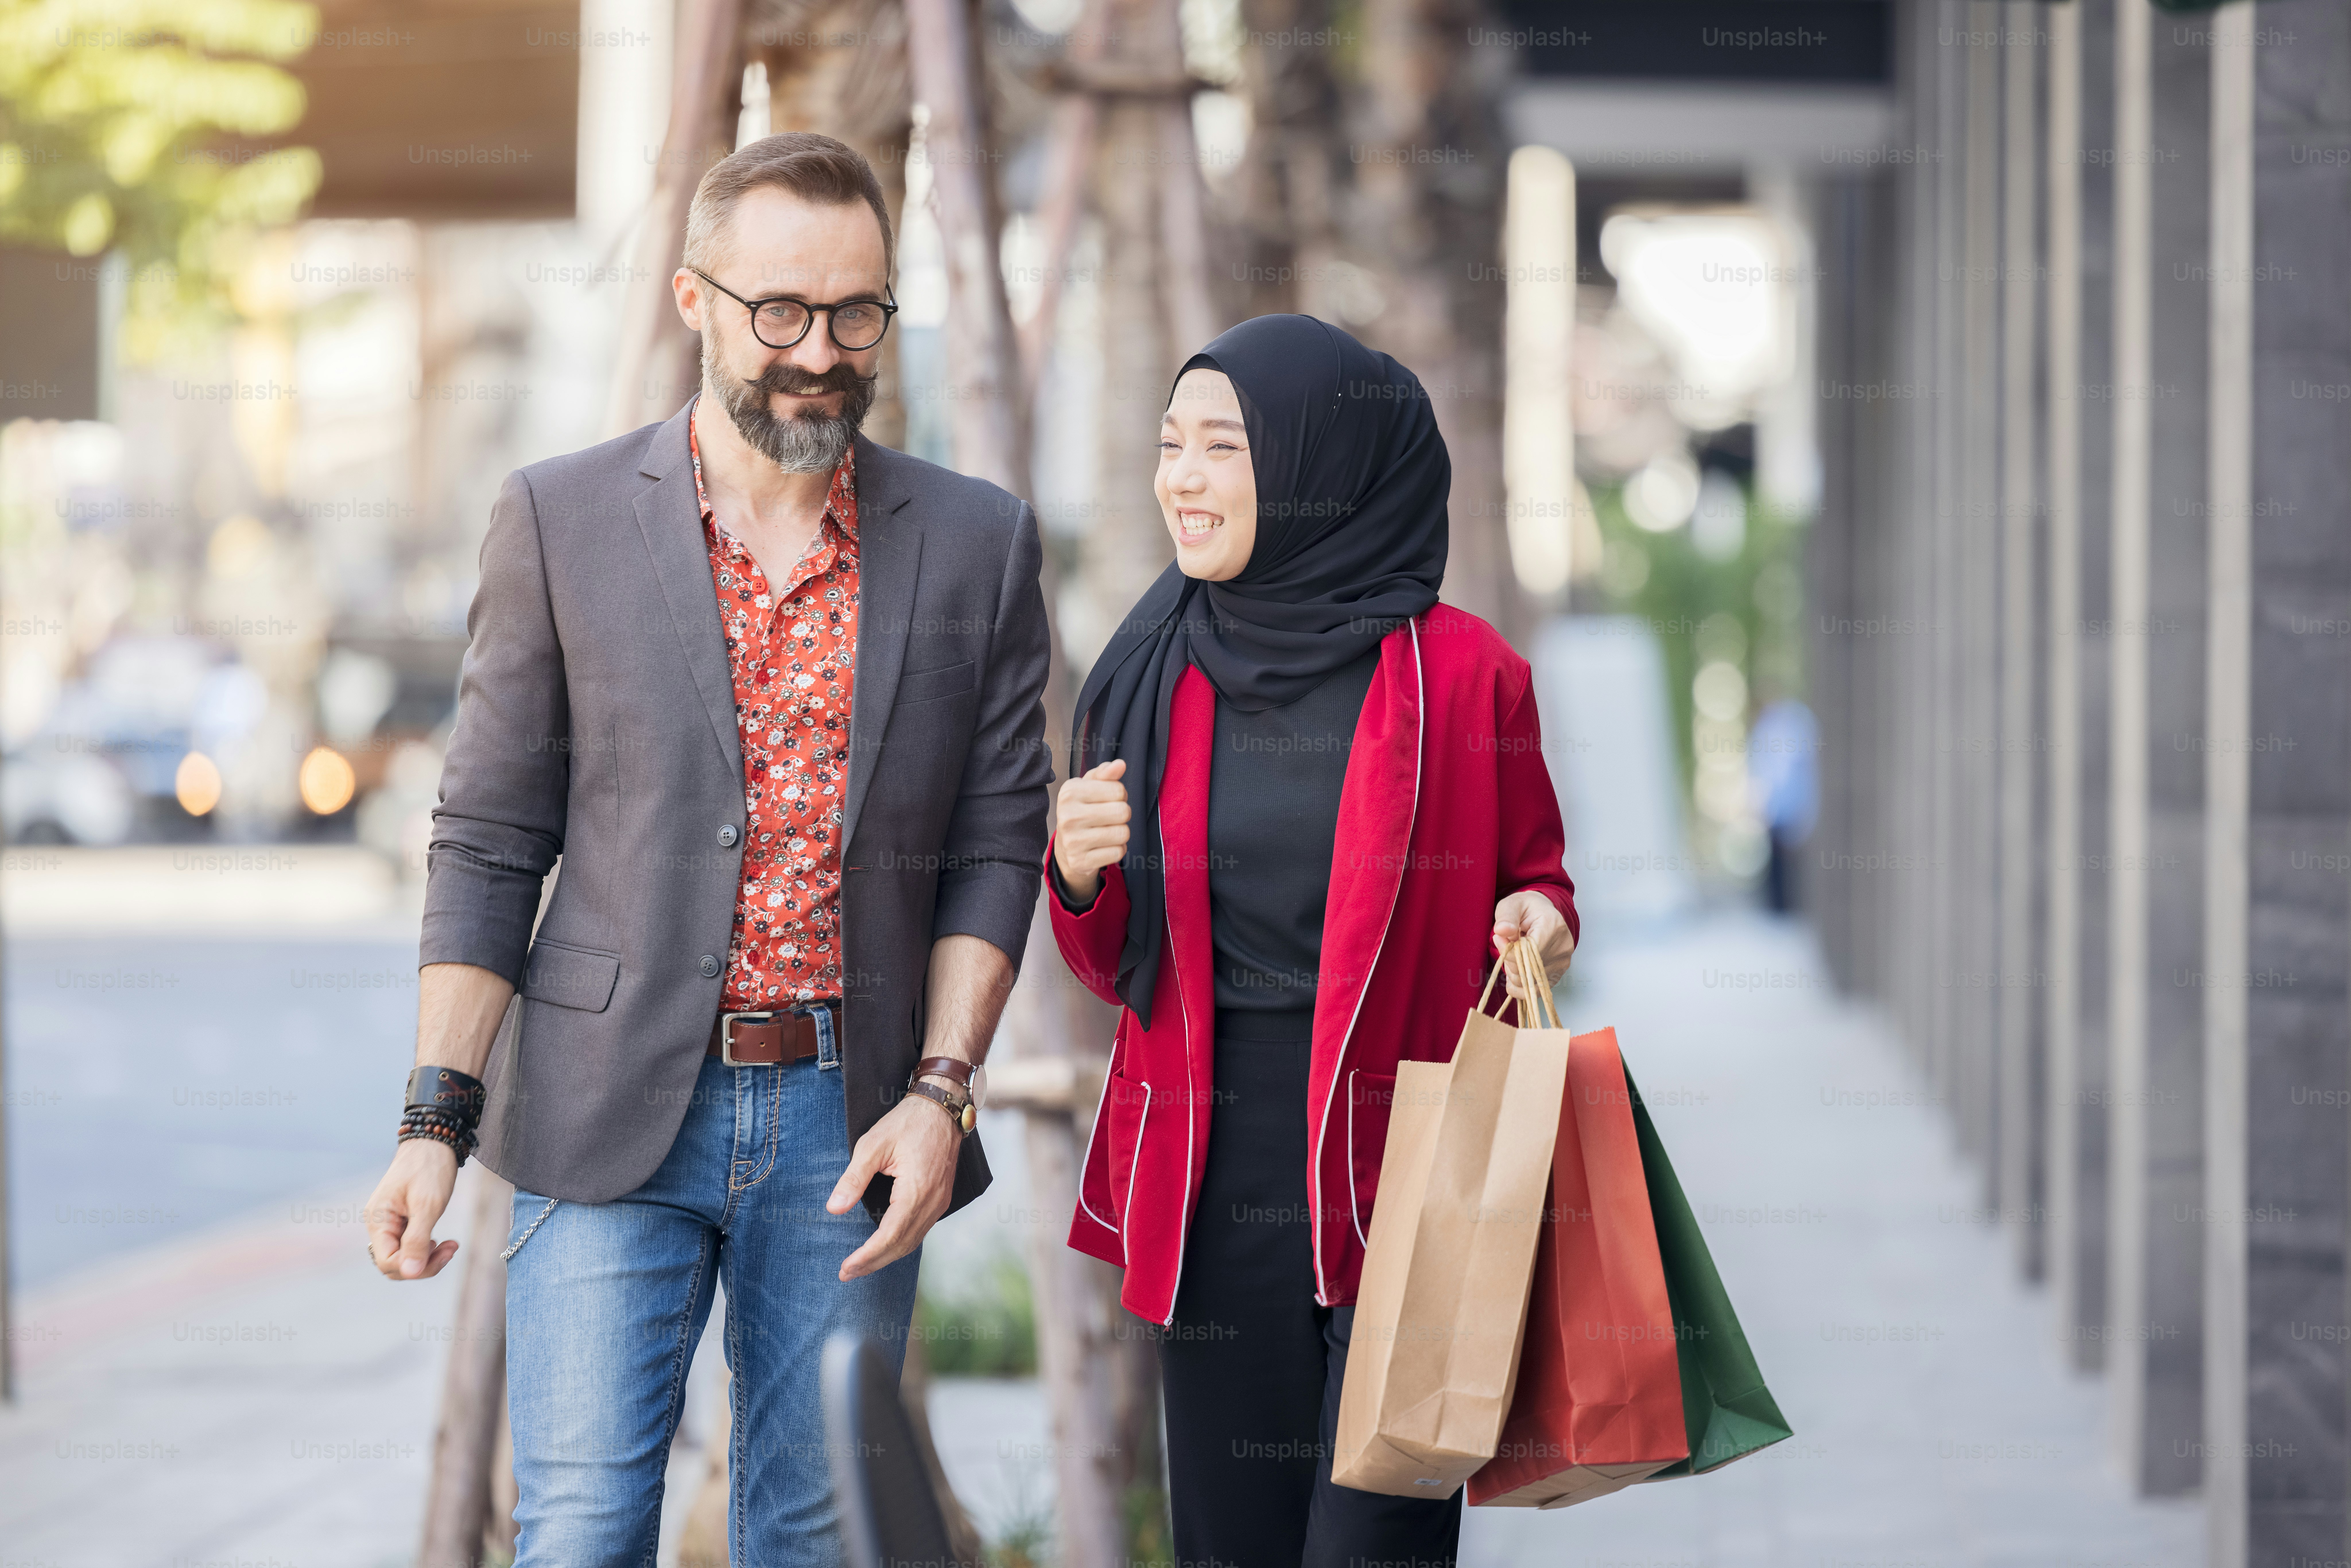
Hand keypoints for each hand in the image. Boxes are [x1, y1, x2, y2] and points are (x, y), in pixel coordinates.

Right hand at [365, 1139, 460, 1280]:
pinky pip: (408, 1245)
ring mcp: (389, 1223)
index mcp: (378, 1221)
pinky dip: (426, 1248)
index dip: (414, 1267)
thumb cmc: (430, 1169)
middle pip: (395, 1264)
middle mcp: (379, 1225)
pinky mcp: (401, 1220)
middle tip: (451, 1249)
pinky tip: (441, 1241)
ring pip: (403, 1256)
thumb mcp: (427, 1205)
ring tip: (450, 1246)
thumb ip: (417, 1240)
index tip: (443, 1252)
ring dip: (427, 1257)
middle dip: (423, 1264)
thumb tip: (410, 1272)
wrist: (433, 1142)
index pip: (387, 1262)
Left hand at [828, 1092, 961, 1280]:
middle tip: (846, 1273)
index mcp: (916, 1190)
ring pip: (913, 1240)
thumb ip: (853, 1179)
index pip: (890, 1236)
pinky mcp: (940, 1197)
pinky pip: (920, 1229)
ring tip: (861, 1264)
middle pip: (902, 1245)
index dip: (867, 1256)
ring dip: (887, 1255)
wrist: (941, 1106)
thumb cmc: (906, 1122)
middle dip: (873, 1262)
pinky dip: (900, 1242)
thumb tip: (833, 1209)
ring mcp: (940, 1201)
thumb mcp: (872, 1145)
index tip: (845, 1268)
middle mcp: (933, 1201)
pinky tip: (883, 1244)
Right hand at [1052, 758, 1129, 907]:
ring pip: (1123, 833)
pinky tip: (1103, 846)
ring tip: (1106, 831)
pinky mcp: (1081, 861)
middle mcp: (1068, 816)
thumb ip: (1106, 773)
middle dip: (1122, 814)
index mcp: (1070, 792)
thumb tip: (1120, 764)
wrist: (1066, 846)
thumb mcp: (1090, 787)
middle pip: (1123, 812)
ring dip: (1121, 833)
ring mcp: (1073, 841)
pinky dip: (1116, 850)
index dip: (1119, 795)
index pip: (1118, 790)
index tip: (1106, 801)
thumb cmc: (1083, 809)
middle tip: (1109, 817)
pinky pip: (1118, 853)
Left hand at [1492, 889, 1575, 1003]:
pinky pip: (1536, 991)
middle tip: (1506, 944)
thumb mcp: (1512, 904)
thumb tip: (1502, 930)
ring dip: (1514, 973)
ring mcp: (1563, 963)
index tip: (1500, 938)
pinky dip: (1522, 985)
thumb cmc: (1527, 908)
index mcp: (1552, 927)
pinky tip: (1517, 970)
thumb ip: (1506, 917)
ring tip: (1513, 955)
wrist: (1544, 913)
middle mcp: (1562, 947)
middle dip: (1509, 961)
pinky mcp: (1559, 974)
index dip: (1508, 951)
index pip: (1528, 953)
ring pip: (1530, 983)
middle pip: (1527, 970)